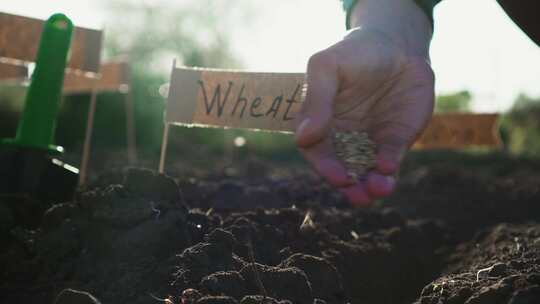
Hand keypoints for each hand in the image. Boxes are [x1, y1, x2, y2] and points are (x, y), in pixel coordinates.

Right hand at [295, 0, 434, 206]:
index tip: (337, 175)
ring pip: (367, 171)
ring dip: (371, 185)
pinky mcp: (396, 141)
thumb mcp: (327, 66)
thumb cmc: (354, 52)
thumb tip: (303, 138)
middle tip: (357, 195)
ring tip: (377, 191)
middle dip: (349, 184)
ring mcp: (370, 142)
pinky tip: (389, 168)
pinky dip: (389, 167)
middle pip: (342, 169)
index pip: (317, 152)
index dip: (325, 166)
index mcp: (320, 124)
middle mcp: (343, 138)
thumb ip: (316, 99)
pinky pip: (391, 159)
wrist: (397, 44)